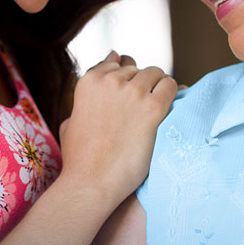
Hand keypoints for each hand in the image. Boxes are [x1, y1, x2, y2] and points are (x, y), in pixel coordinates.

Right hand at [56, 51, 176, 203]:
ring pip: (156, 74)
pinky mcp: (153, 108)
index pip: (117, 63)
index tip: (130, 96)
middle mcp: (110, 81)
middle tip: (144, 109)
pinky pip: (171, 87)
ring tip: (158, 110)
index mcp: (89, 81)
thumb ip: (85, 95)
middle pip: (138, 69)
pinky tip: (170, 109)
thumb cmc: (79, 159)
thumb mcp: (70, 121)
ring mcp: (132, 93)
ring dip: (159, 88)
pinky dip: (174, 95)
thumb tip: (107, 62)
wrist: (91, 182)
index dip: (126, 79)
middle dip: (143, 85)